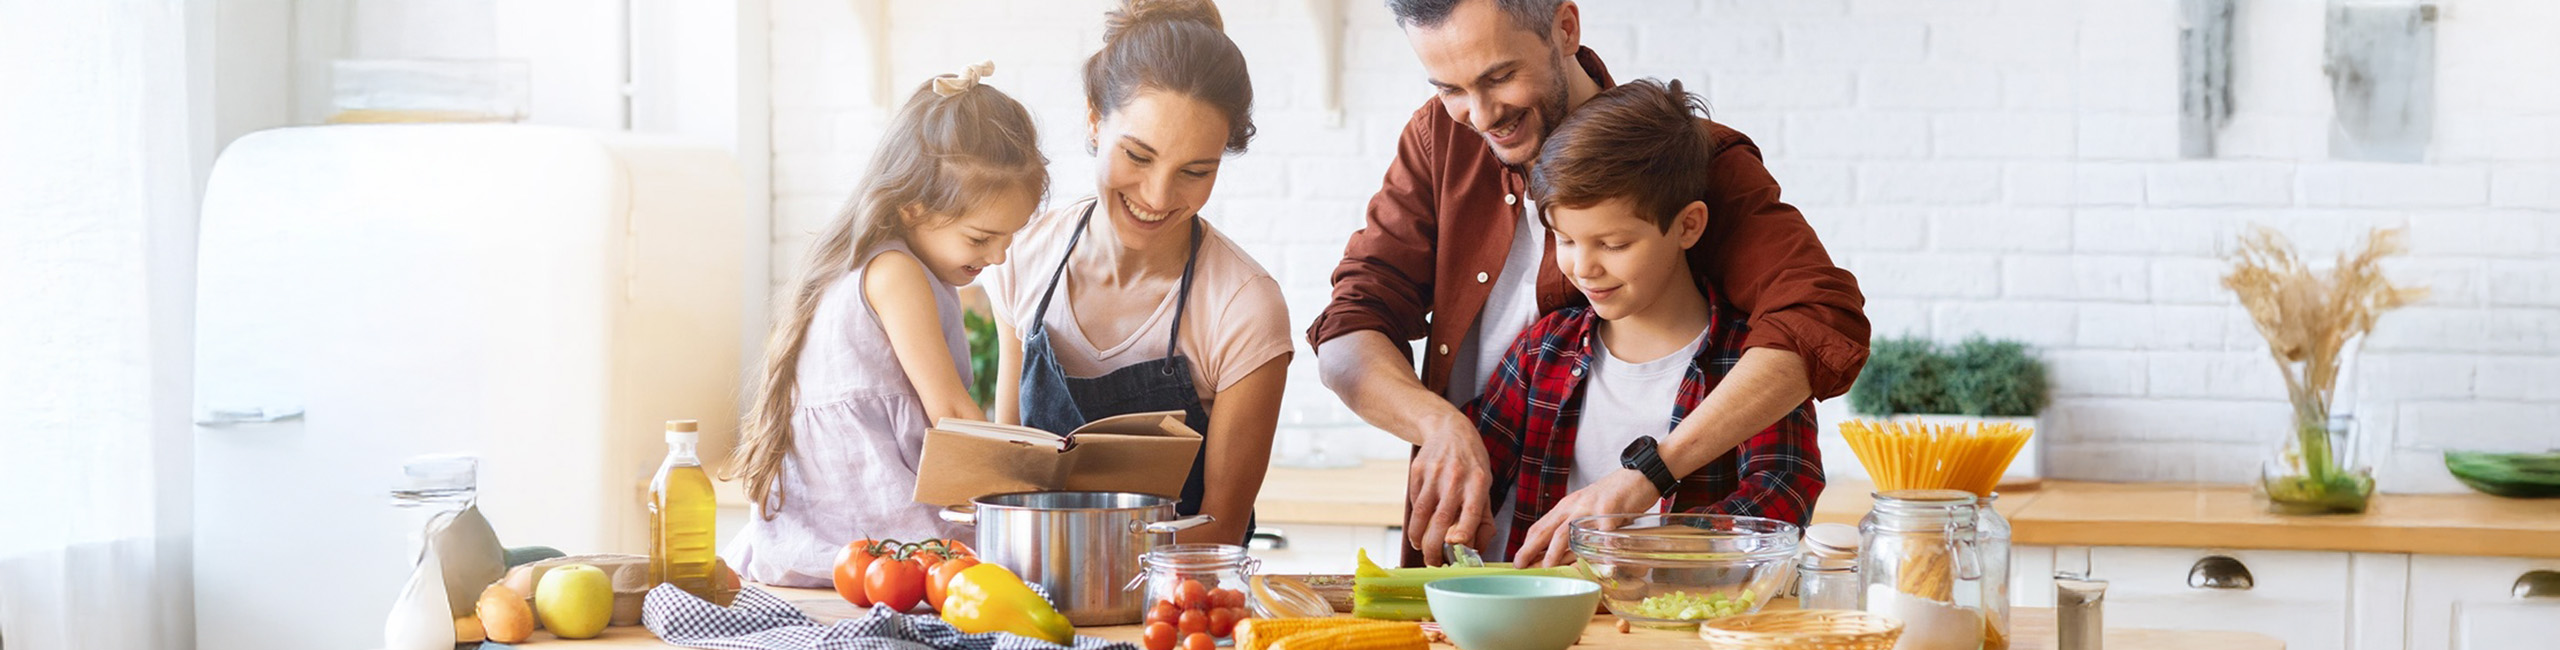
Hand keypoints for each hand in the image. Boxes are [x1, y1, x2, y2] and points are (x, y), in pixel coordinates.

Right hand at [1404, 415, 1492, 565]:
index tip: (1455, 549)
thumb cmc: (1472, 465)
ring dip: (1418, 537)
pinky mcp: (1417, 471)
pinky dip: (1414, 518)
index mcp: (1478, 482)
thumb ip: (1483, 520)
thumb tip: (1476, 551)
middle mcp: (1455, 478)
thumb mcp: (1486, 487)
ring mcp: (1434, 473)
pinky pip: (1412, 501)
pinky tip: (1420, 524)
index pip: (1471, 512)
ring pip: (1420, 513)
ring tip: (1421, 548)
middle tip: (1433, 562)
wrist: (1449, 430)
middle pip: (1440, 518)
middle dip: (1434, 547)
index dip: (1463, 533)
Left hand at [1511, 469, 1660, 567]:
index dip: (1527, 544)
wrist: (1639, 474)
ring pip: (1567, 531)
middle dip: (1530, 549)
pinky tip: (1600, 565)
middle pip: (1547, 530)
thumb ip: (1576, 527)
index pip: (1540, 526)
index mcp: (1567, 507)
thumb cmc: (1614, 495)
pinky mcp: (1610, 508)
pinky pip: (1603, 533)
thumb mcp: (1588, 509)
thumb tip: (1565, 555)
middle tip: (1520, 566)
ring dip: (1555, 552)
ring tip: (1548, 568)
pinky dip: (1601, 550)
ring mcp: (1591, 507)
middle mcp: (1574, 506)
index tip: (1517, 560)